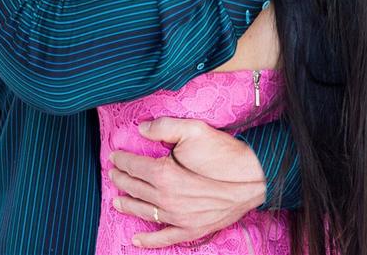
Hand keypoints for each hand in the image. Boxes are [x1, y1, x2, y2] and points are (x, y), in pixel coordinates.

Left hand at [109, 118, 265, 248]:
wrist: (253, 178)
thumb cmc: (224, 153)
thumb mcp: (193, 129)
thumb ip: (164, 126)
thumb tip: (141, 128)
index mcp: (163, 173)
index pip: (133, 165)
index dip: (121, 159)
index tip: (115, 156)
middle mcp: (167, 198)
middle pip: (134, 187)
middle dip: (121, 179)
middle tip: (114, 173)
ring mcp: (178, 216)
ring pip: (144, 211)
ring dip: (128, 205)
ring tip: (116, 200)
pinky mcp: (192, 228)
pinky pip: (166, 238)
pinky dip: (149, 240)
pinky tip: (137, 239)